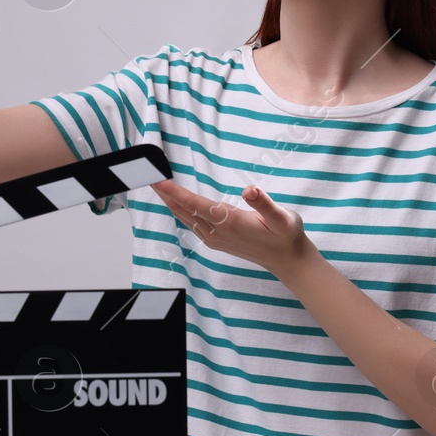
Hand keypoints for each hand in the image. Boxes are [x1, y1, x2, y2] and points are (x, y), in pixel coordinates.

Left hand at [151, 179, 311, 276]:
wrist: (288, 260)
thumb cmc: (286, 234)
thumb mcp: (282, 218)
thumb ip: (265, 204)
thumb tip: (250, 190)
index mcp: (231, 221)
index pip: (196, 204)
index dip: (175, 192)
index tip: (158, 180)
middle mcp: (218, 231)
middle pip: (184, 210)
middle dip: (165, 194)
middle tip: (148, 175)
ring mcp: (215, 238)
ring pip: (185, 217)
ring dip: (170, 202)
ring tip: (157, 185)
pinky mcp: (216, 241)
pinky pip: (192, 224)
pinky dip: (180, 210)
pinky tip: (176, 204)